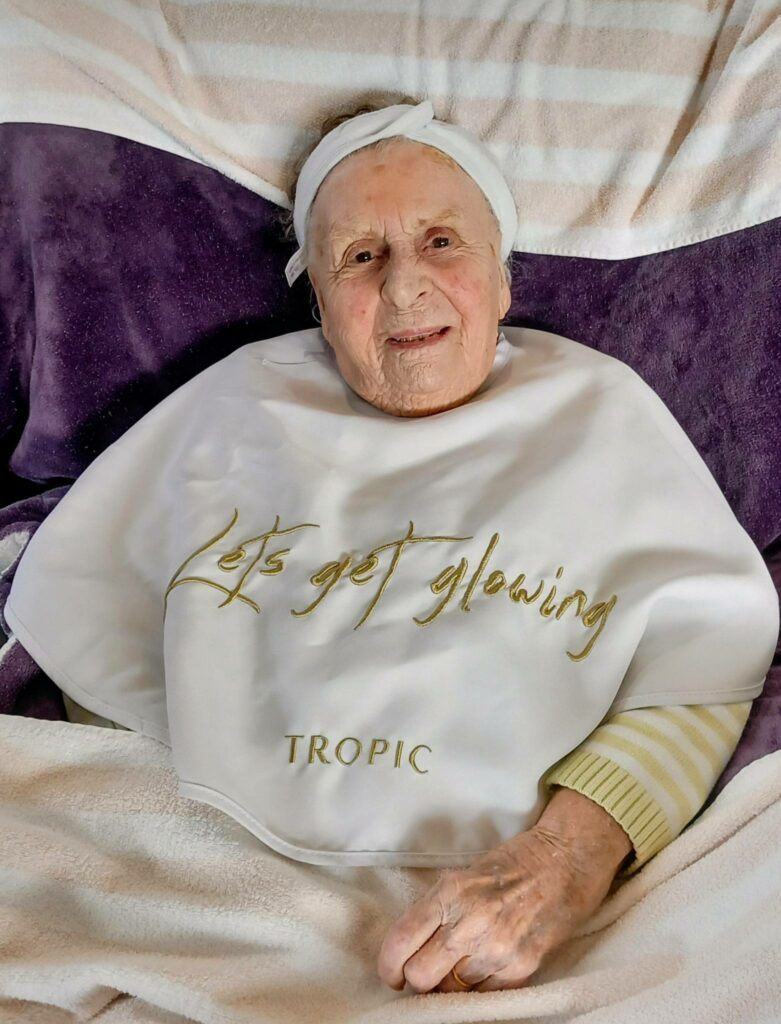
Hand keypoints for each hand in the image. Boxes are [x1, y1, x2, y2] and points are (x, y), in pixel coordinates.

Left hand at [376, 787, 631, 993]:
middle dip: (418, 980)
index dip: (388, 966)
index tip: (393, 973)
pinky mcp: (522, 967)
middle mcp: (470, 922)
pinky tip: (484, 970)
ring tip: (462, 966)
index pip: (401, 942)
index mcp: (450, 893)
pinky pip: (485, 996)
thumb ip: (437, 910)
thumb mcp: (464, 875)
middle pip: (420, 977)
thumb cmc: (513, 864)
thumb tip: (413, 950)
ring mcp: (497, 948)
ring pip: (452, 992)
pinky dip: (479, 989)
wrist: (566, 860)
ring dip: (451, 985)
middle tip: (427, 973)